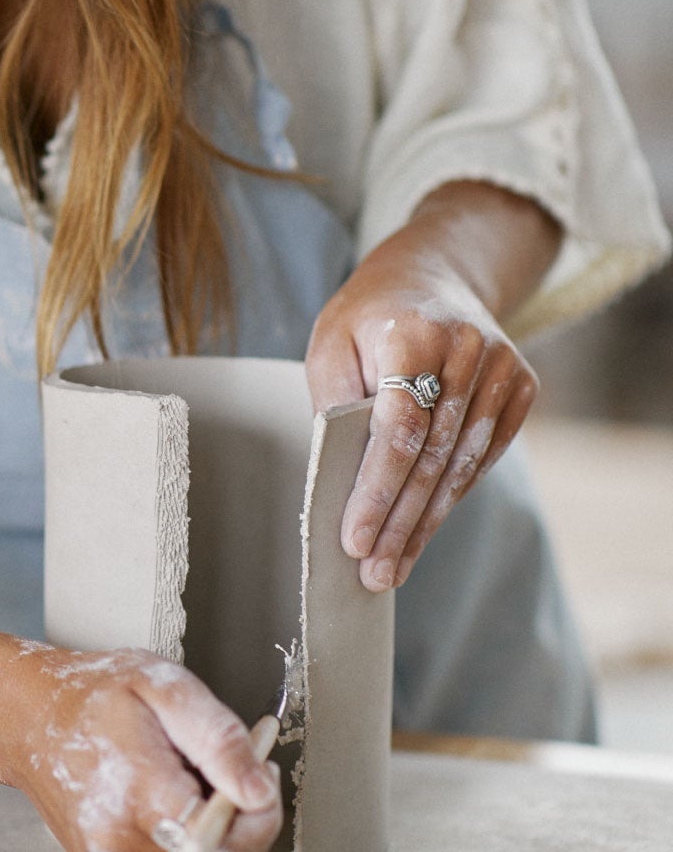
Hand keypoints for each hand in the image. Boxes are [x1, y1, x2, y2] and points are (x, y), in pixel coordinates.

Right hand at [4, 646, 282, 851]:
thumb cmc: (96, 695)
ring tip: (181, 776)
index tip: (258, 770)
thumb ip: (219, 739)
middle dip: (239, 818)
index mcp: (136, 796)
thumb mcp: (164, 687)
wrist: (27, 719)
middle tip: (221, 766)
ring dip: (210, 829)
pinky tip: (161, 801)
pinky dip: (184, 843)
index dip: (258, 813)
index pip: (226, 843)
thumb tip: (260, 794)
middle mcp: (118, 847)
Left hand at [306, 240, 538, 592]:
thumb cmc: (367, 321)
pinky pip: (482, 458)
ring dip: (425, 523)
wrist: (431, 278)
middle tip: (371, 573)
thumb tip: (341, 480)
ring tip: (391, 567)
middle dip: (398, 522)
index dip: (376, 488)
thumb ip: (335, 407)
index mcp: (414, 333)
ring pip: (461, 466)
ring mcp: (503, 368)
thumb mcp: (331, 346)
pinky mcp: (522, 387)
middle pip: (431, 456)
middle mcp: (469, 349)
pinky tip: (421, 532)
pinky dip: (450, 498)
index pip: (399, 426)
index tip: (353, 538)